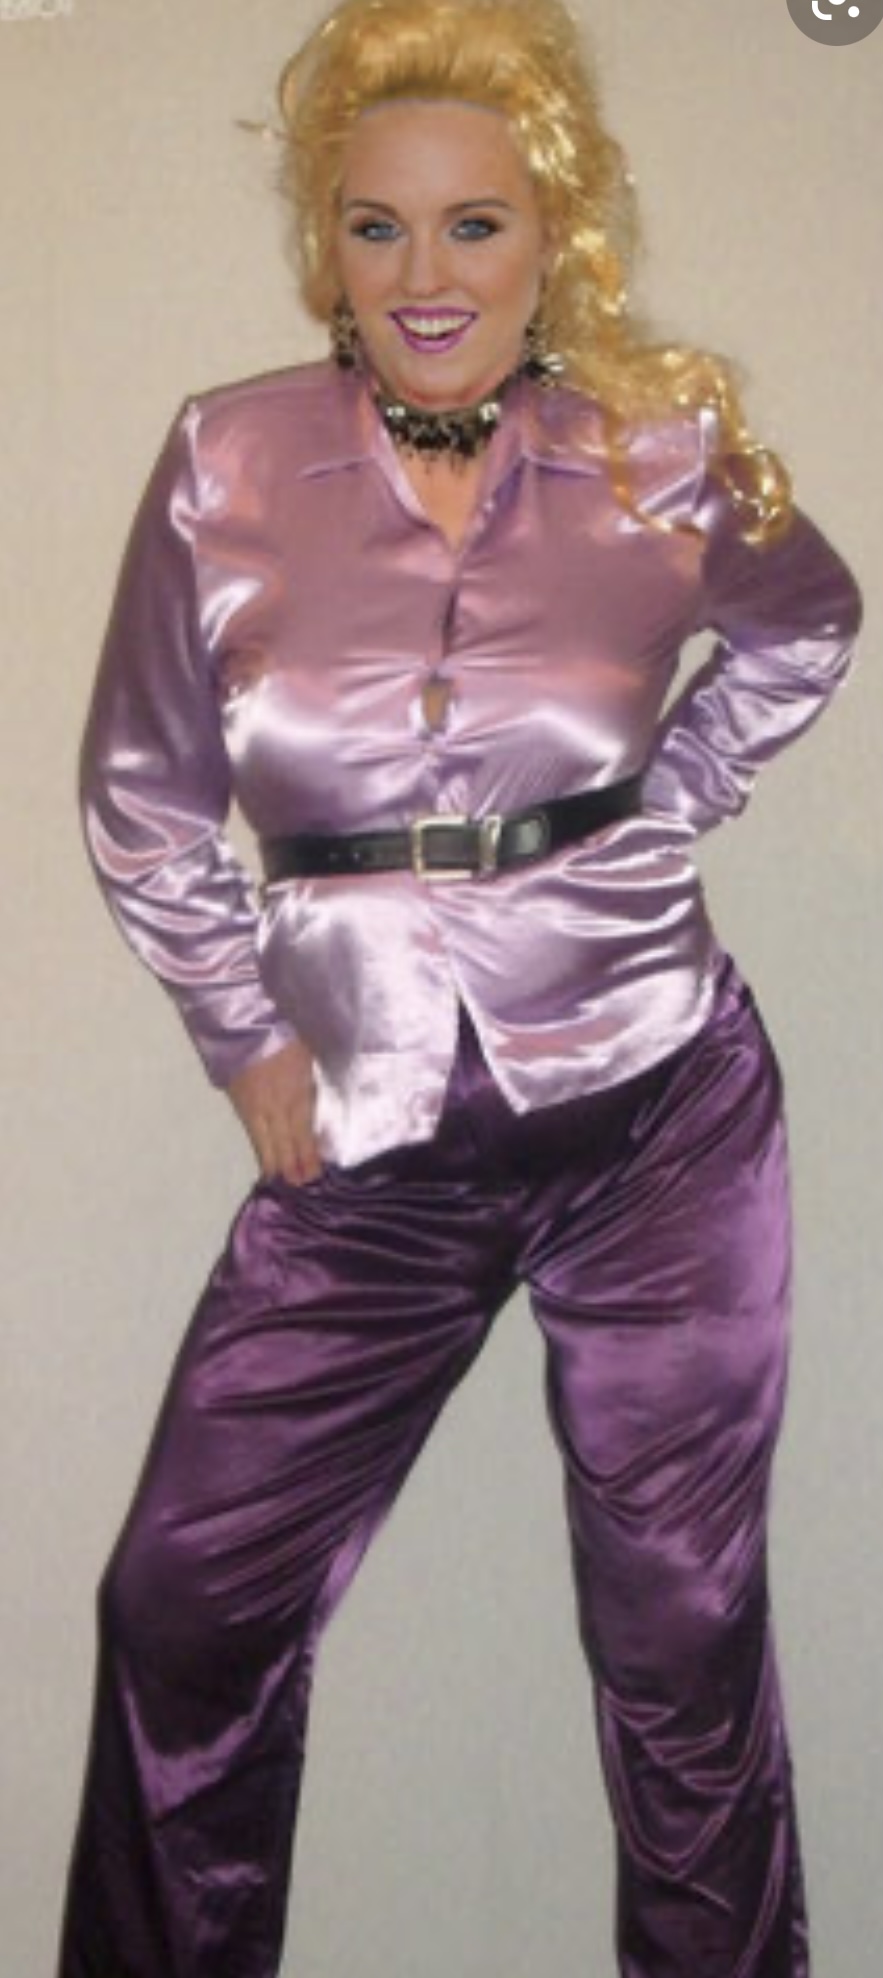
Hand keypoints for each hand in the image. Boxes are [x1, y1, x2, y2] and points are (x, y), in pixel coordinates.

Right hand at [226, 1040, 322, 1186]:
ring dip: (275, 1164)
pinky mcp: (239, 1104)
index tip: (314, 1175)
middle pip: (286, 1143)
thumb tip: (309, 1109)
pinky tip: (264, 1161)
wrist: (243, 1025)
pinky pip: (252, 1133)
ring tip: (280, 1183)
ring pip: (266, 1142)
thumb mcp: (306, 1059)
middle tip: (299, 1188)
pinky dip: (259, 1149)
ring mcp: (256, 1107)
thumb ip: (308, 1087)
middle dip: (293, 1167)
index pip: (304, 1133)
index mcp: (297, 1093)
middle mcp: (276, 1106)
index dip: (308, 1156)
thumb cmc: (283, 1036)